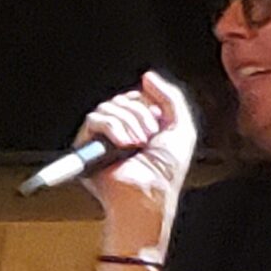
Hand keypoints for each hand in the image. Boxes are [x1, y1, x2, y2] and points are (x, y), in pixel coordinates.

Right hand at [76, 70, 197, 255]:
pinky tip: (123, 145)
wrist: (148, 194)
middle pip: (123, 99)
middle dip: (140, 115)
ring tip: (136, 144)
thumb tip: (147, 77)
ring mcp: (103, 139)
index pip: (138, 97)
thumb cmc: (165, 173)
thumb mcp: (182, 127)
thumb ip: (170, 97)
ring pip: (109, 107)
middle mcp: (121, 131)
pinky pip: (95, 119)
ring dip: (129, 123)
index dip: (148, 105)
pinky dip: (113, 128)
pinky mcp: (87, 147)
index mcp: (142, 126)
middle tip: (148, 138)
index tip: (157, 125)